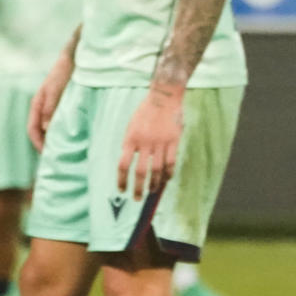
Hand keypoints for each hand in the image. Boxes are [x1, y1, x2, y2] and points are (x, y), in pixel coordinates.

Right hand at [27, 53, 73, 149]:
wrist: (76, 56)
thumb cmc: (64, 71)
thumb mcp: (57, 89)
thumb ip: (51, 107)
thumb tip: (47, 129)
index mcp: (37, 104)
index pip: (32, 129)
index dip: (38, 143)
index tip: (48, 154)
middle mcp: (43, 107)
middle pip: (41, 132)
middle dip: (47, 145)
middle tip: (59, 158)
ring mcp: (53, 107)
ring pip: (50, 128)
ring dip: (56, 139)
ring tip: (68, 150)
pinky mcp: (63, 105)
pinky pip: (60, 122)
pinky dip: (64, 131)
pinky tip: (75, 137)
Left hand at [117, 83, 182, 198]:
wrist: (164, 96)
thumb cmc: (146, 111)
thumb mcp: (131, 126)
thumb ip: (130, 144)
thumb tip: (128, 163)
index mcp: (131, 138)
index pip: (123, 164)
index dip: (122, 179)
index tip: (122, 189)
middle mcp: (145, 142)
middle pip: (141, 171)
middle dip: (138, 188)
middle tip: (136, 199)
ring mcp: (160, 142)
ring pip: (157, 169)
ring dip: (154, 184)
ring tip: (152, 191)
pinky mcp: (173, 141)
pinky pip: (171, 162)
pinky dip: (168, 173)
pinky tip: (166, 180)